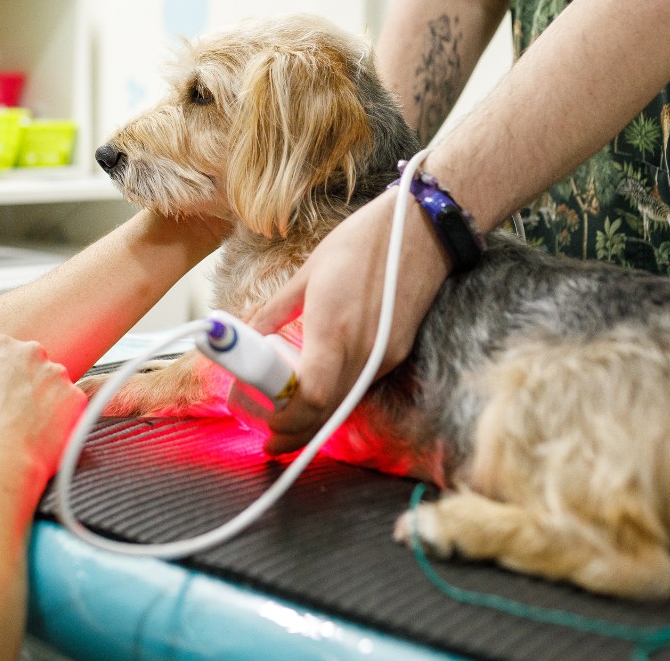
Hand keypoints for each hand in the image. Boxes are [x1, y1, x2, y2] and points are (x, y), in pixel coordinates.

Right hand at [0, 334, 86, 500]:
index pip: (6, 351)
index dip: (3, 376)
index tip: (1, 394)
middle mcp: (30, 352)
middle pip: (33, 364)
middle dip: (28, 384)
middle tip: (15, 413)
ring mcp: (56, 374)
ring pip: (54, 384)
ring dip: (47, 401)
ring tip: (27, 428)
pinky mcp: (75, 396)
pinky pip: (71, 406)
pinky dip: (62, 420)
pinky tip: (42, 435)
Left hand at [249, 188, 450, 454]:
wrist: (423, 230)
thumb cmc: (363, 242)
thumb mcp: (309, 272)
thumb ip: (275, 310)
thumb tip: (247, 334)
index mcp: (335, 328)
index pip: (312, 396)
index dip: (285, 419)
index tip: (263, 424)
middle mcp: (363, 350)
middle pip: (327, 413)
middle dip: (295, 432)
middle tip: (268, 439)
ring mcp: (384, 356)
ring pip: (345, 405)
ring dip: (315, 421)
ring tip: (285, 422)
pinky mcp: (396, 353)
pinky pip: (360, 387)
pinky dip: (335, 400)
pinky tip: (317, 394)